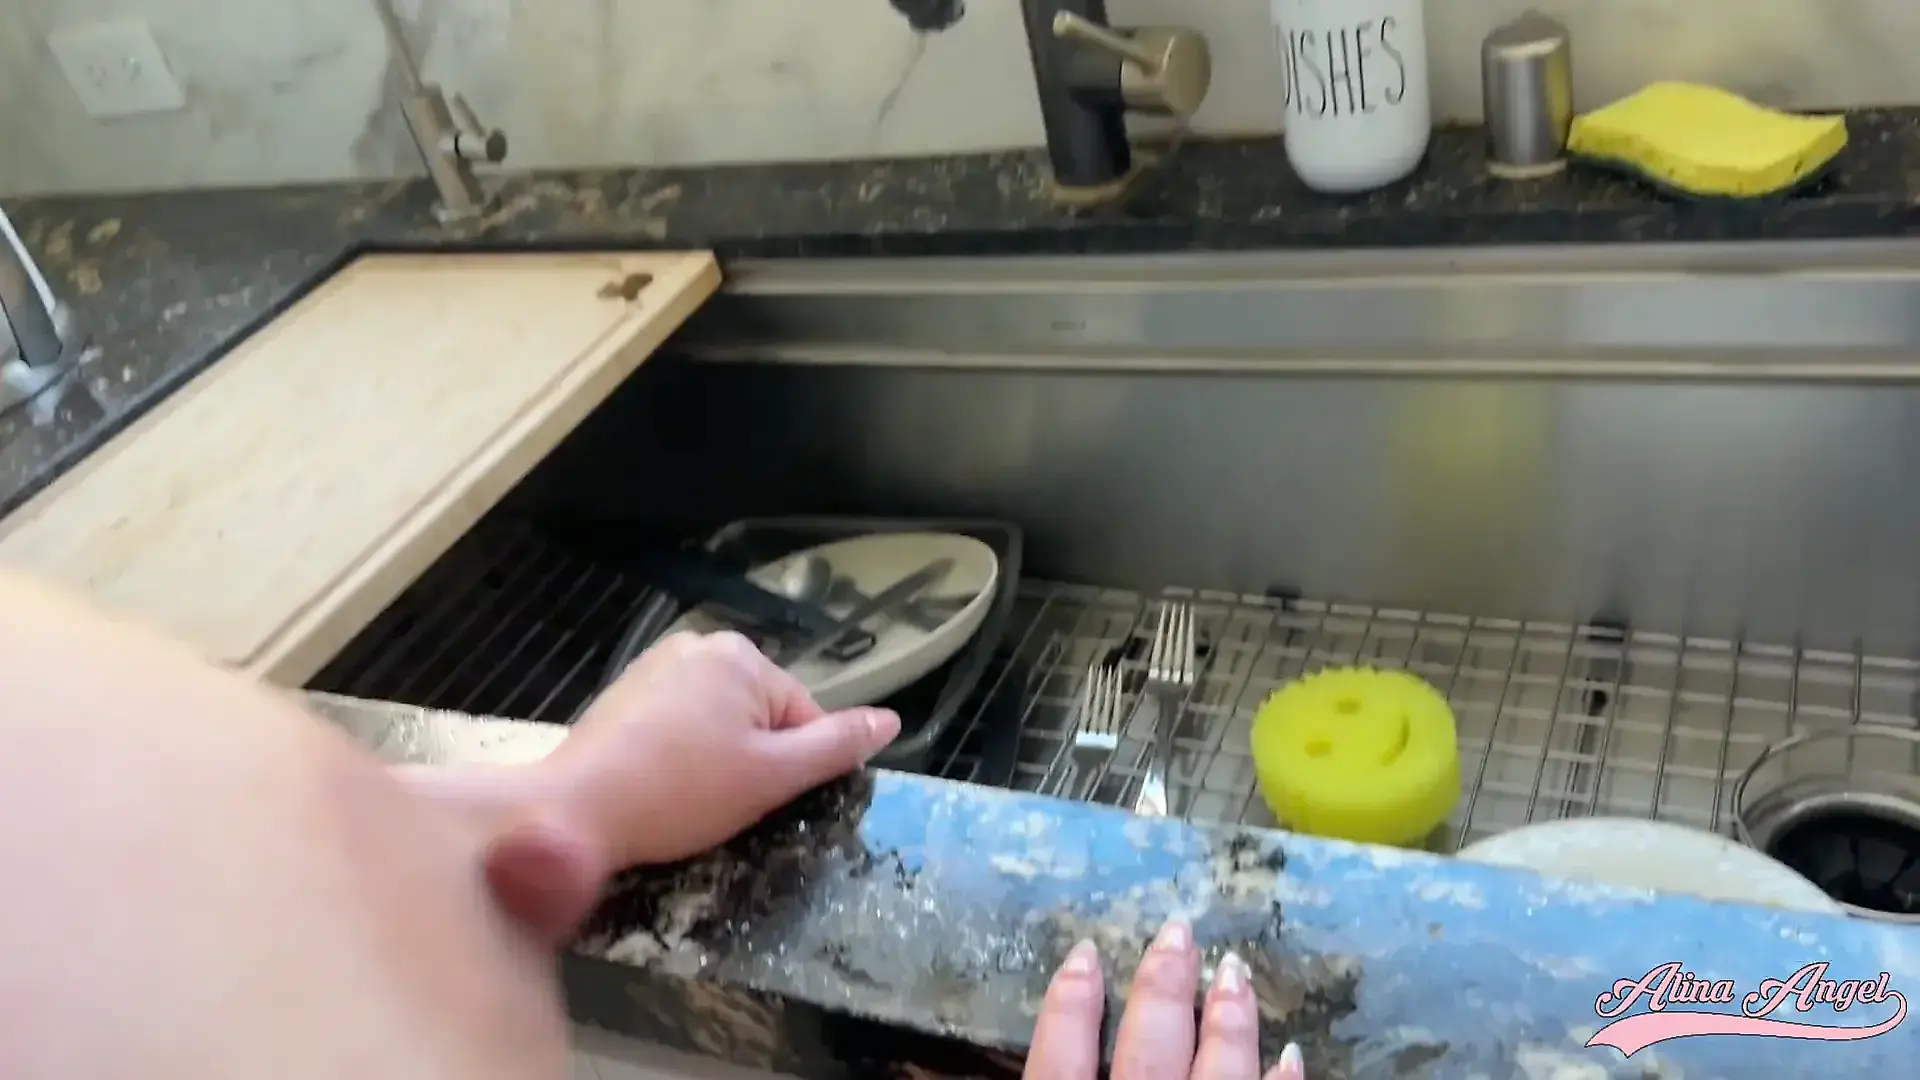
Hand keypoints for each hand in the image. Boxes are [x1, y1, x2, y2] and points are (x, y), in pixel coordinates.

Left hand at [544, 629, 901, 868]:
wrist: (573, 810)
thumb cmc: (681, 793)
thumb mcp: (772, 777)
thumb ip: (836, 746)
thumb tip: (892, 721)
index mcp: (742, 656)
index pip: (803, 715)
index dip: (793, 768)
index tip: (762, 803)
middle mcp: (698, 646)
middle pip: (759, 715)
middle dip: (752, 762)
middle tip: (723, 805)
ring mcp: (654, 667)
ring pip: (717, 723)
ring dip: (716, 761)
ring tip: (688, 801)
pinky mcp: (622, 695)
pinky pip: (677, 725)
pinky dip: (679, 757)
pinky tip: (660, 789)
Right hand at [1025, 920, 1304, 1079]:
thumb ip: (1046, 1073)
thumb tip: (973, 1070)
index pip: (1058, 1062)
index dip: (1068, 1006)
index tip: (1085, 953)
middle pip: (1147, 1053)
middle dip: (1163, 990)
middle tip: (1178, 933)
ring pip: (1215, 1077)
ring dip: (1228, 1024)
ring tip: (1235, 971)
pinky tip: (1288, 1054)